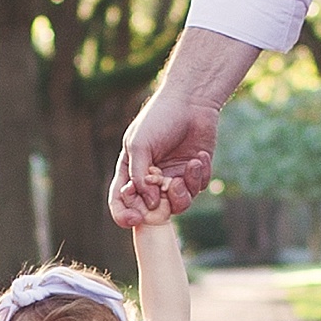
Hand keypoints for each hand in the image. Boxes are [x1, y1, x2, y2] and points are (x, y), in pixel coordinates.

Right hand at [112, 87, 217, 226]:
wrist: (191, 102)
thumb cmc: (159, 118)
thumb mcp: (140, 145)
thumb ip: (139, 176)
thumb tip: (151, 205)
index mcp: (131, 171)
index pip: (121, 201)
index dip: (124, 215)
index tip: (135, 219)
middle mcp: (151, 179)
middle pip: (153, 210)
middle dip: (163, 204)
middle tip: (172, 184)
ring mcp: (173, 177)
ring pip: (178, 204)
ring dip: (184, 191)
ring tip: (190, 167)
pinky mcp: (194, 173)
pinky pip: (197, 188)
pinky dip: (199, 175)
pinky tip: (199, 156)